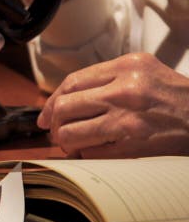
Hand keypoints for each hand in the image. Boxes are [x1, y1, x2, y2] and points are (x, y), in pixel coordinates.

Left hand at [37, 53, 188, 157]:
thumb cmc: (177, 98)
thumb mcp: (146, 72)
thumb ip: (109, 78)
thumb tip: (66, 97)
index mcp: (126, 66)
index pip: (72, 82)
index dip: (52, 100)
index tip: (46, 114)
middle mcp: (125, 89)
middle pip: (64, 106)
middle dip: (54, 123)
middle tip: (55, 131)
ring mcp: (128, 118)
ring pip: (70, 132)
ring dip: (65, 141)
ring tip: (71, 144)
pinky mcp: (133, 144)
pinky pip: (90, 152)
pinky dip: (84, 154)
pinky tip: (91, 153)